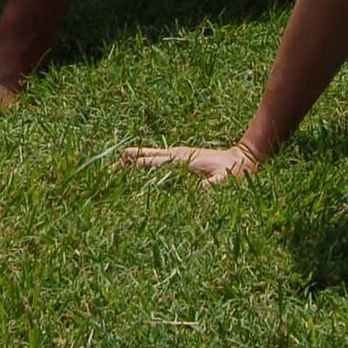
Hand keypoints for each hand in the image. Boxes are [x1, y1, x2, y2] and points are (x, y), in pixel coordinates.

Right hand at [118, 143, 259, 185]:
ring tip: (110, 170)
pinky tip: (132, 172)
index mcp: (181, 159)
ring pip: (147, 157)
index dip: (134, 167)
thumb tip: (199, 193)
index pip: (151, 162)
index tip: (116, 172)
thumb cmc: (236, 172)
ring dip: (130, 162)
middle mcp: (175, 154)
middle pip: (143, 156)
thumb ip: (213, 186)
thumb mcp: (226, 180)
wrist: (244, 159)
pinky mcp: (180, 160)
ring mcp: (177, 156)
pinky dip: (140, 164)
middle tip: (103, 171)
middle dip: (124, 162)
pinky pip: (155, 161)